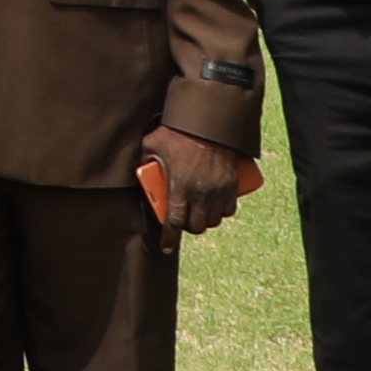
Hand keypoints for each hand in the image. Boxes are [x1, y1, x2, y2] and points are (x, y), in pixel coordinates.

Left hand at [137, 126, 253, 233]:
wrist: (207, 123)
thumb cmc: (175, 133)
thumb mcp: (151, 146)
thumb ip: (144, 162)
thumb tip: (139, 173)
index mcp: (179, 187)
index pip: (174, 222)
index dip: (169, 238)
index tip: (166, 248)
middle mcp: (201, 193)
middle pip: (196, 225)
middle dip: (187, 227)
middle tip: (181, 221)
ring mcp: (218, 190)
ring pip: (213, 220)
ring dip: (204, 221)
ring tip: (196, 213)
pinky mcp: (232, 185)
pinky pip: (228, 210)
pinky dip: (220, 213)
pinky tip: (212, 207)